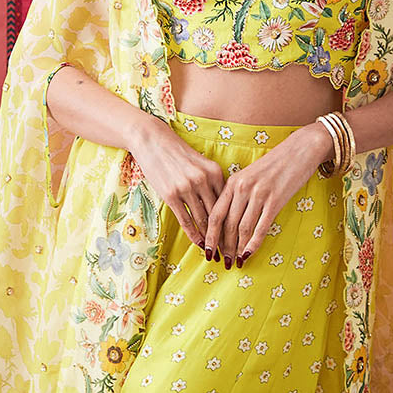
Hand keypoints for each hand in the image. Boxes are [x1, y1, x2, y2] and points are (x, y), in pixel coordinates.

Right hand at [129, 118, 225, 249]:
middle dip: (224, 235)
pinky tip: (198, 243)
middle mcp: (203, 180)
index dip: (234, 222)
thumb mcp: (201, 163)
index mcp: (214, 171)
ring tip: (216, 252)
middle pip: (218, 214)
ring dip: (209, 239)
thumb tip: (223, 205)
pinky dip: (193, 234)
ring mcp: (186, 188)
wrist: (153, 141)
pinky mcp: (171, 195)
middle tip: (231, 251)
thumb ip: (212, 182)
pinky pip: (185, 219)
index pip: (228, 202)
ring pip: (202, 220)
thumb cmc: (178, 153)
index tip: (239, 236)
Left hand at [203, 122, 333, 268]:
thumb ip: (238, 193)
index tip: (208, 250)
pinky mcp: (275, 200)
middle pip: (227, 224)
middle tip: (223, 262)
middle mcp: (243, 188)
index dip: (210, 235)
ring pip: (242, 228)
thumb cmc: (275, 164)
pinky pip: (261, 227)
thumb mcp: (250, 175)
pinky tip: (249, 254)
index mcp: (233, 182)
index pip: (216, 214)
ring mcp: (259, 194)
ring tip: (235, 262)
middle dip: (223, 246)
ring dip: (237, 249)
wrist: (299, 150)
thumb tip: (228, 219)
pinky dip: (253, 244)